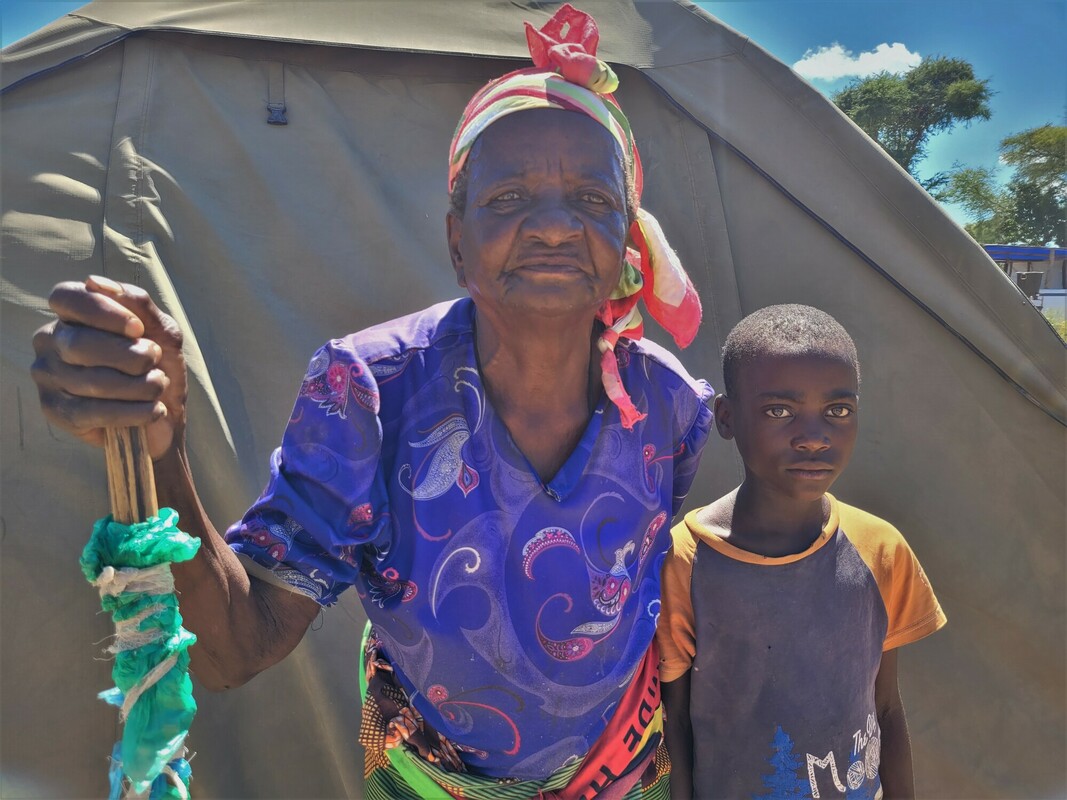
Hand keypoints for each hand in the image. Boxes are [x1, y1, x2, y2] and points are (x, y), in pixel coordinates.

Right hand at [31, 275, 187, 459]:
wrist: (163, 411)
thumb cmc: (157, 364)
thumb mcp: (160, 330)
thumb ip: (137, 303)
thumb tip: (94, 282)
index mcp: (71, 314)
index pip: (66, 298)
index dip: (102, 311)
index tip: (137, 329)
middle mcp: (50, 341)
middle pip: (78, 343)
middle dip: (130, 355)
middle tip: (153, 361)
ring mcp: (47, 376)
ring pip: (90, 381)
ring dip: (139, 386)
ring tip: (158, 386)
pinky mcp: (55, 411)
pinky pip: (91, 412)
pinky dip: (131, 412)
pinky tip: (153, 409)